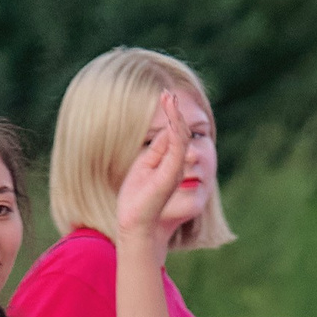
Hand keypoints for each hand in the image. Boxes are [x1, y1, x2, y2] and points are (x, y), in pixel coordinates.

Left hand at [115, 91, 191, 241]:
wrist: (136, 223)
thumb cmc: (137, 200)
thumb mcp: (144, 167)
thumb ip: (155, 151)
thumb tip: (162, 132)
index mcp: (168, 163)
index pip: (172, 134)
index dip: (169, 116)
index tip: (164, 97)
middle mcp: (176, 164)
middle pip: (178, 132)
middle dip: (173, 111)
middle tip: (168, 92)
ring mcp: (175, 168)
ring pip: (179, 136)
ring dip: (174, 115)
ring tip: (168, 97)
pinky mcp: (171, 173)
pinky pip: (177, 147)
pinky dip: (174, 130)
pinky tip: (171, 117)